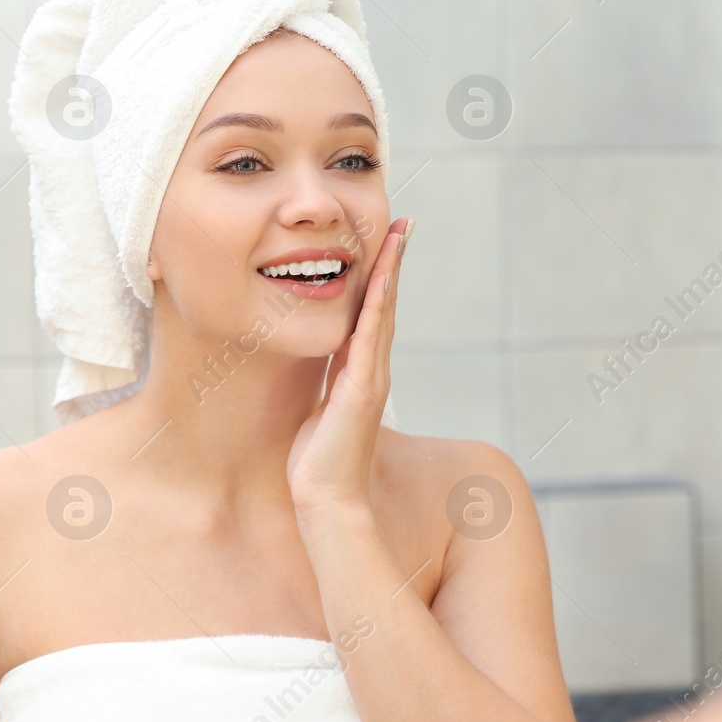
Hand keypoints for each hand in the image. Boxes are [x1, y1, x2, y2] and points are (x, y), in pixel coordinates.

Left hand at [286, 216, 412, 519]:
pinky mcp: (360, 390)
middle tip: (403, 222)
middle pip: (386, 303)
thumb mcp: (321, 409)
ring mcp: (370, 378)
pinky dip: (376, 305)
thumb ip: (327, 384)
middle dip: (393, 261)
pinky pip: (369, 338)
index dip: (380, 276)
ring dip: (391, 271)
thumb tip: (322, 367)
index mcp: (361, 371)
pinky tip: (379, 278)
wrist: (327, 499)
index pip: (373, 313)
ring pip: (383, 313)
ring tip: (398, 235)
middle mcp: (373, 369)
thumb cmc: (318, 461)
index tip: (386, 241)